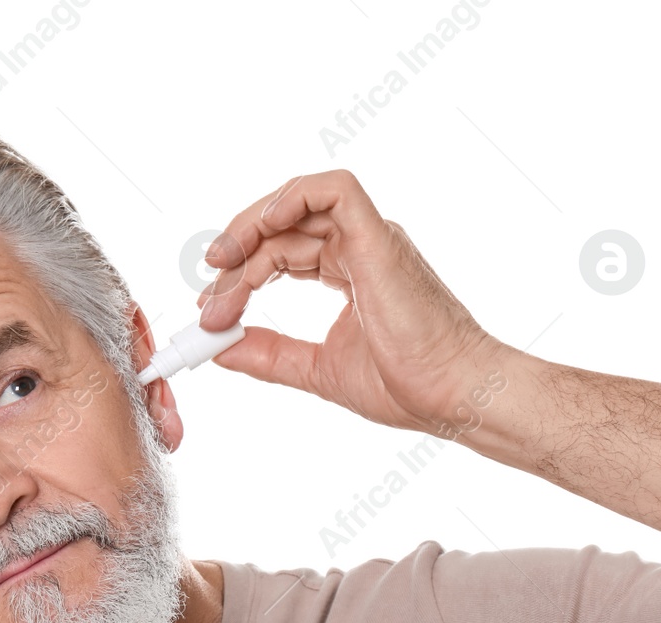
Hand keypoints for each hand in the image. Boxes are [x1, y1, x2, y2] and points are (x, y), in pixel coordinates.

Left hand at [196, 169, 514, 437]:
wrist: (451, 395)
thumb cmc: (406, 386)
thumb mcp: (318, 369)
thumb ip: (269, 354)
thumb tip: (218, 348)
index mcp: (353, 270)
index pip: (282, 251)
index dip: (241, 276)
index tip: (212, 314)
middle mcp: (361, 246)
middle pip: (281, 228)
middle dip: (235, 260)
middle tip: (209, 304)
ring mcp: (371, 237)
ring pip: (295, 206)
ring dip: (248, 234)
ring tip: (221, 272)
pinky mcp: (378, 236)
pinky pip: (333, 189)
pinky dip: (291, 198)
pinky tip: (262, 228)